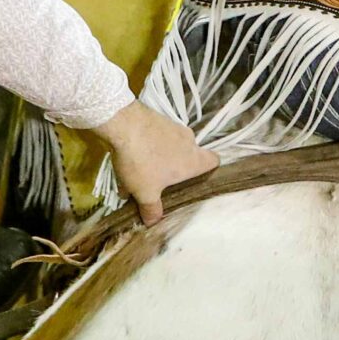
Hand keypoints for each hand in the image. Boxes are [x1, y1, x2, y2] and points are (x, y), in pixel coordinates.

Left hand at [99, 101, 217, 223]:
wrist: (123, 124)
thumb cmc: (142, 162)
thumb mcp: (145, 193)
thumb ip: (152, 209)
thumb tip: (153, 222)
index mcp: (194, 160)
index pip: (215, 162)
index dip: (209, 171)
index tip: (195, 180)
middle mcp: (189, 141)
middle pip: (189, 156)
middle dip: (175, 168)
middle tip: (160, 182)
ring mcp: (174, 127)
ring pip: (171, 146)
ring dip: (158, 158)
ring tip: (137, 172)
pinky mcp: (157, 117)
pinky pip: (156, 136)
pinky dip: (147, 145)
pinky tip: (128, 157)